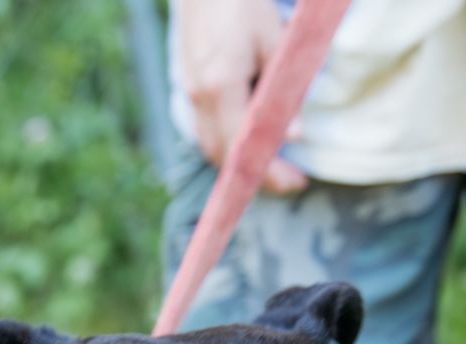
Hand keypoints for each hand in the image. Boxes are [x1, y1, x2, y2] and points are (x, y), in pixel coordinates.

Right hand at [176, 0, 308, 193]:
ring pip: (212, 148)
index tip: (295, 182)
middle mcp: (200, 98)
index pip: (244, 146)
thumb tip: (294, 135)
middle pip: (225, 156)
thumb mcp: (274, 39)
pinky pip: (206, 132)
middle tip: (290, 181)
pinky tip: (248, 144)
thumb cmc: (242, 2)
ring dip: (240, 164)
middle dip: (256, 175)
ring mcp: (191, 95)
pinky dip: (227, 146)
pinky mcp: (190, 89)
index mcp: (221, 86)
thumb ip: (283, 89)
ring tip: (272, 166)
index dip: (270, 170)